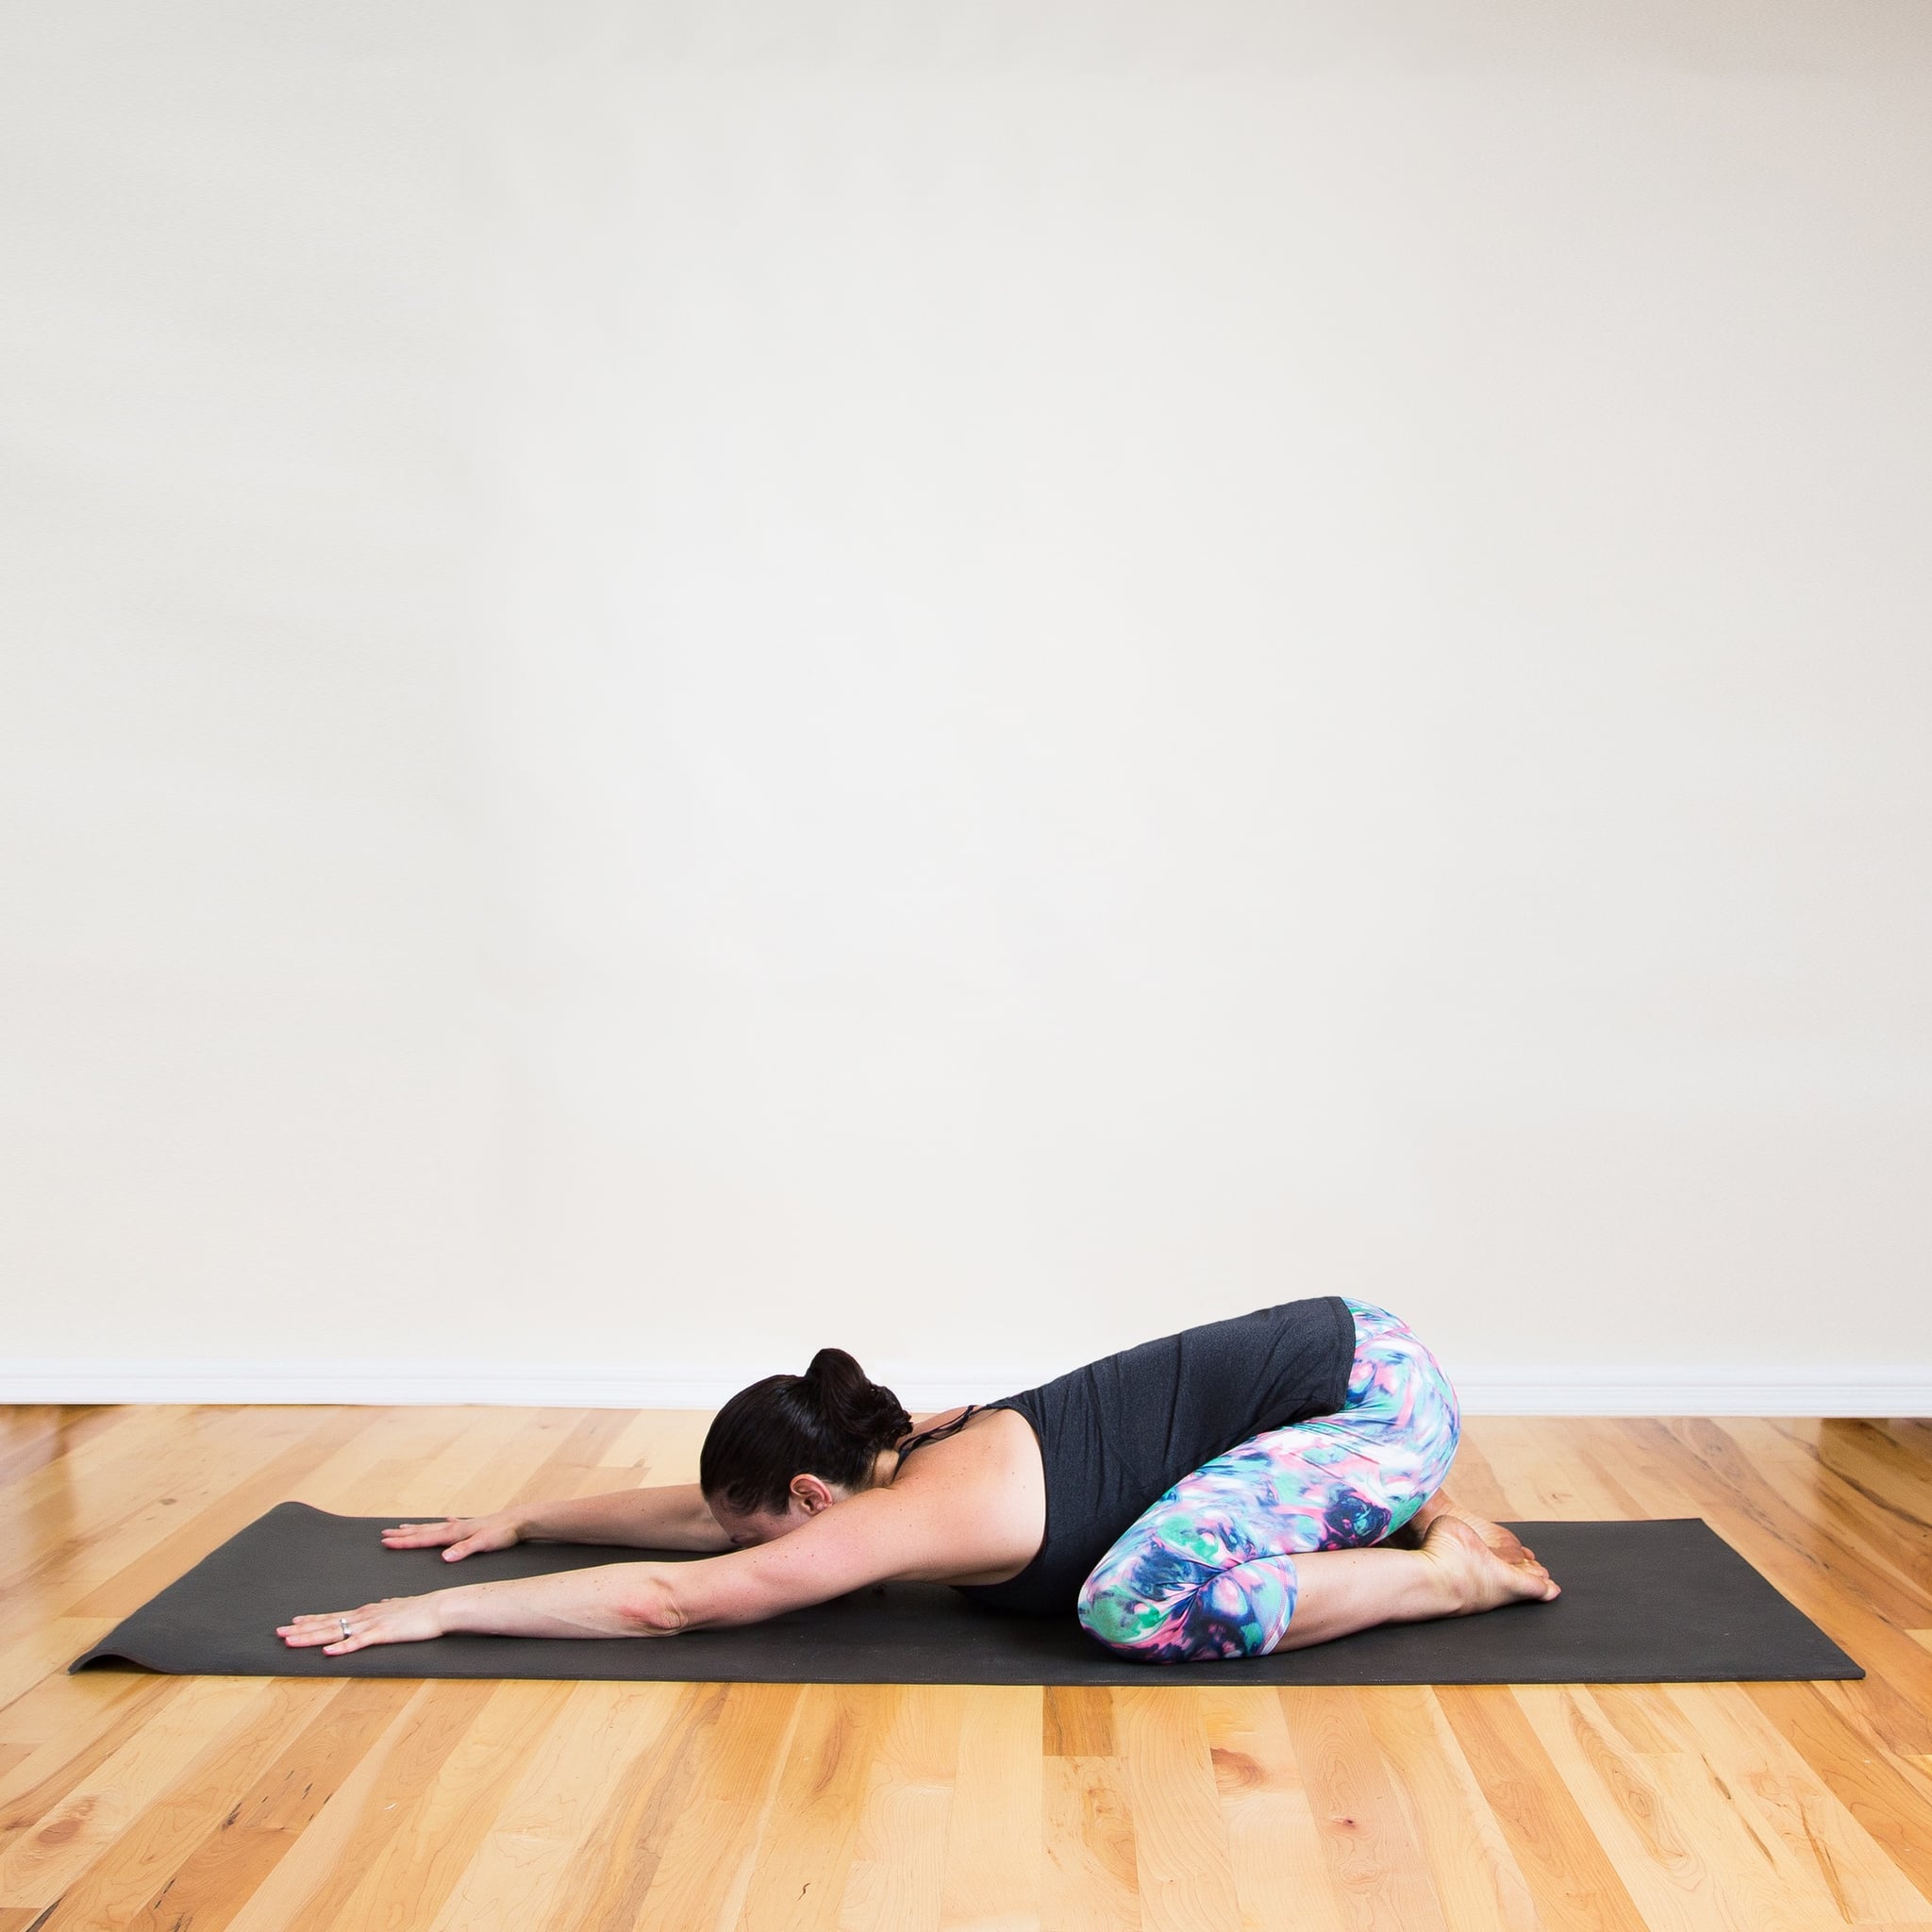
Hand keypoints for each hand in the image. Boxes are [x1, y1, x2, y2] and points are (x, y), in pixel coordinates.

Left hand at [278, 1592, 448, 1653]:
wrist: (439, 1607)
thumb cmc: (420, 1609)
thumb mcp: (398, 1607)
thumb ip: (387, 1607)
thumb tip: (381, 1603)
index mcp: (366, 1612)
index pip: (333, 1616)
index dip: (312, 1621)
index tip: (293, 1623)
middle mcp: (364, 1616)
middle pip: (328, 1624)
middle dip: (302, 1629)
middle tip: (278, 1632)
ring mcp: (372, 1625)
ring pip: (336, 1632)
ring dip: (312, 1637)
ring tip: (291, 1640)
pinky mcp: (383, 1634)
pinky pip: (359, 1643)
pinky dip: (342, 1647)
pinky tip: (328, 1652)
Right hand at [380, 1510, 522, 1560]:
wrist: (520, 1521)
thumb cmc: (503, 1533)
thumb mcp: (484, 1544)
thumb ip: (464, 1550)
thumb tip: (444, 1557)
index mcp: (454, 1533)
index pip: (424, 1539)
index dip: (404, 1542)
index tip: (386, 1542)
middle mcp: (455, 1527)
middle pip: (423, 1531)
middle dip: (403, 1535)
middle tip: (384, 1534)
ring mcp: (462, 1526)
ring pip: (434, 1527)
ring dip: (417, 1528)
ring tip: (403, 1527)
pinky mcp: (472, 1526)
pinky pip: (451, 1525)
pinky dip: (442, 1524)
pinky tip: (444, 1520)